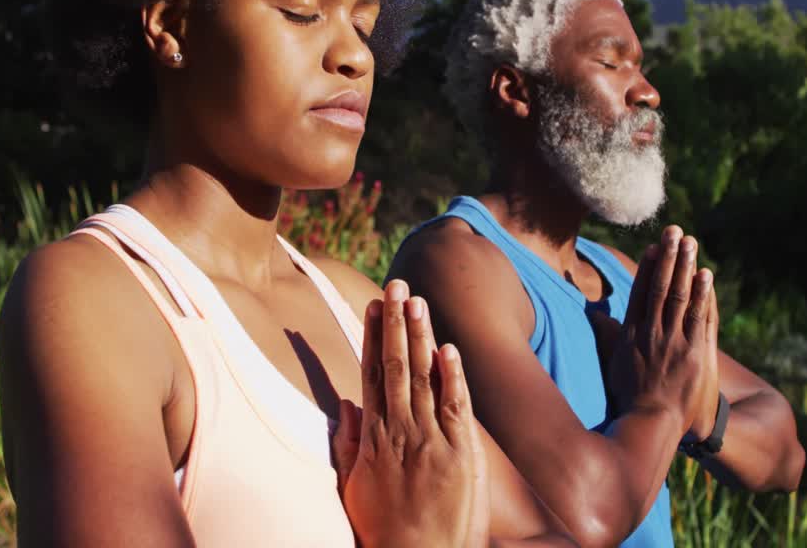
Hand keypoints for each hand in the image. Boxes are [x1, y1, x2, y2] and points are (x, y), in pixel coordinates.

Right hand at [332, 280, 487, 547]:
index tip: (374, 305)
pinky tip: (448, 348)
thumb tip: (346, 406)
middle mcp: (399, 432)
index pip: (372, 373)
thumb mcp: (354, 487)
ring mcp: (430, 441)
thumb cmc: (385, 530)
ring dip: (420, 336)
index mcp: (374, 437)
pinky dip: (452, 376)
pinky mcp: (460, 454)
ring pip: (423, 377)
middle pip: (395, 365)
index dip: (373, 336)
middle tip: (397, 284)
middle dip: (396, 322)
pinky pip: (455, 406)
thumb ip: (347, 444)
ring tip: (418, 300)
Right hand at [606, 227, 718, 437]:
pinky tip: (705, 275)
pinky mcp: (693, 353)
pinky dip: (702, 295)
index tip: (654, 246)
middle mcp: (651, 333)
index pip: (641, 292)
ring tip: (690, 243)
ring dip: (686, 267)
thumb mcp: (611, 362)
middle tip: (675, 232)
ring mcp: (673, 342)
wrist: (649, 424)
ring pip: (680, 297)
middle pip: (661, 287)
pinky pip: (699, 317)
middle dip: (669, 257)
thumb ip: (605, 334)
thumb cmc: (628, 395)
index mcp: (631, 334)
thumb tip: (592, 314)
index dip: (648, 266)